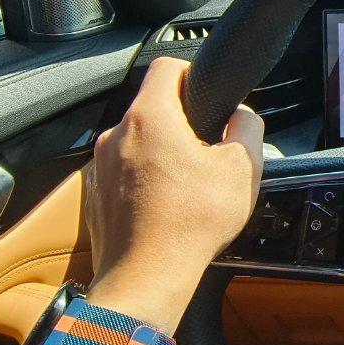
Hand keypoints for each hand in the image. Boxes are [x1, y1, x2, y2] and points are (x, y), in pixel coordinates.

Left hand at [84, 56, 262, 329]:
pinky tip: (167, 204)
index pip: (167, 65)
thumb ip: (248, 128)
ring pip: (137, 141)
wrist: (146, 279)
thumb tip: (243, 117)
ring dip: (161, 151)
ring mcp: (99, 166)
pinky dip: (144, 180)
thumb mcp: (242, 169)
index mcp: (151, 117)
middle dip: (180, 119)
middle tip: (207, 146)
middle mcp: (117, 134)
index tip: (206, 92)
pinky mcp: (95, 194)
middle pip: (151, 105)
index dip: (192, 72)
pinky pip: (124, 172)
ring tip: (189, 181)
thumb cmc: (190, 226)